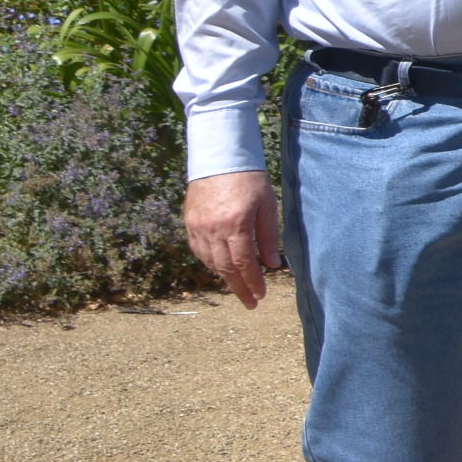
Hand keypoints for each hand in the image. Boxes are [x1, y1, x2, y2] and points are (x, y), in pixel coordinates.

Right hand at [184, 170, 282, 306]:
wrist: (219, 159)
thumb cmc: (249, 180)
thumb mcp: (267, 204)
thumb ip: (269, 235)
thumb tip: (272, 264)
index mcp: (236, 224)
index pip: (244, 263)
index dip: (252, 282)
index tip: (260, 296)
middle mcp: (213, 229)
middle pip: (226, 268)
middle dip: (239, 288)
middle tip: (250, 302)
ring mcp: (198, 227)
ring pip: (210, 262)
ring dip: (225, 278)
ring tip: (239, 287)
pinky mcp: (189, 223)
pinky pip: (198, 251)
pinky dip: (211, 263)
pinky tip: (221, 269)